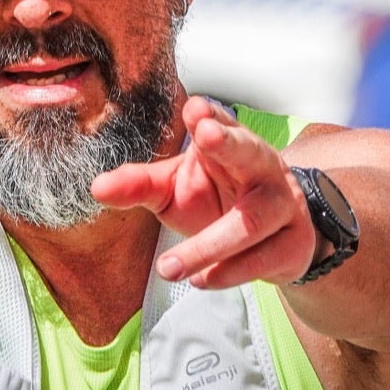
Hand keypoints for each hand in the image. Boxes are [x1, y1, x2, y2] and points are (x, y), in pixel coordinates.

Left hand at [90, 97, 317, 287]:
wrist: (278, 240)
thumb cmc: (220, 201)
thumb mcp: (176, 188)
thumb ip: (140, 185)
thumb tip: (96, 188)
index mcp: (231, 144)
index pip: (220, 122)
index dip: (209, 116)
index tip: (192, 109)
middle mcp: (262, 167)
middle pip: (249, 151)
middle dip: (229, 142)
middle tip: (204, 134)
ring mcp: (283, 205)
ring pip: (250, 220)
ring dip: (210, 244)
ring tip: (168, 267)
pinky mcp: (294, 243)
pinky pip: (264, 257)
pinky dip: (230, 271)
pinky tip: (201, 280)